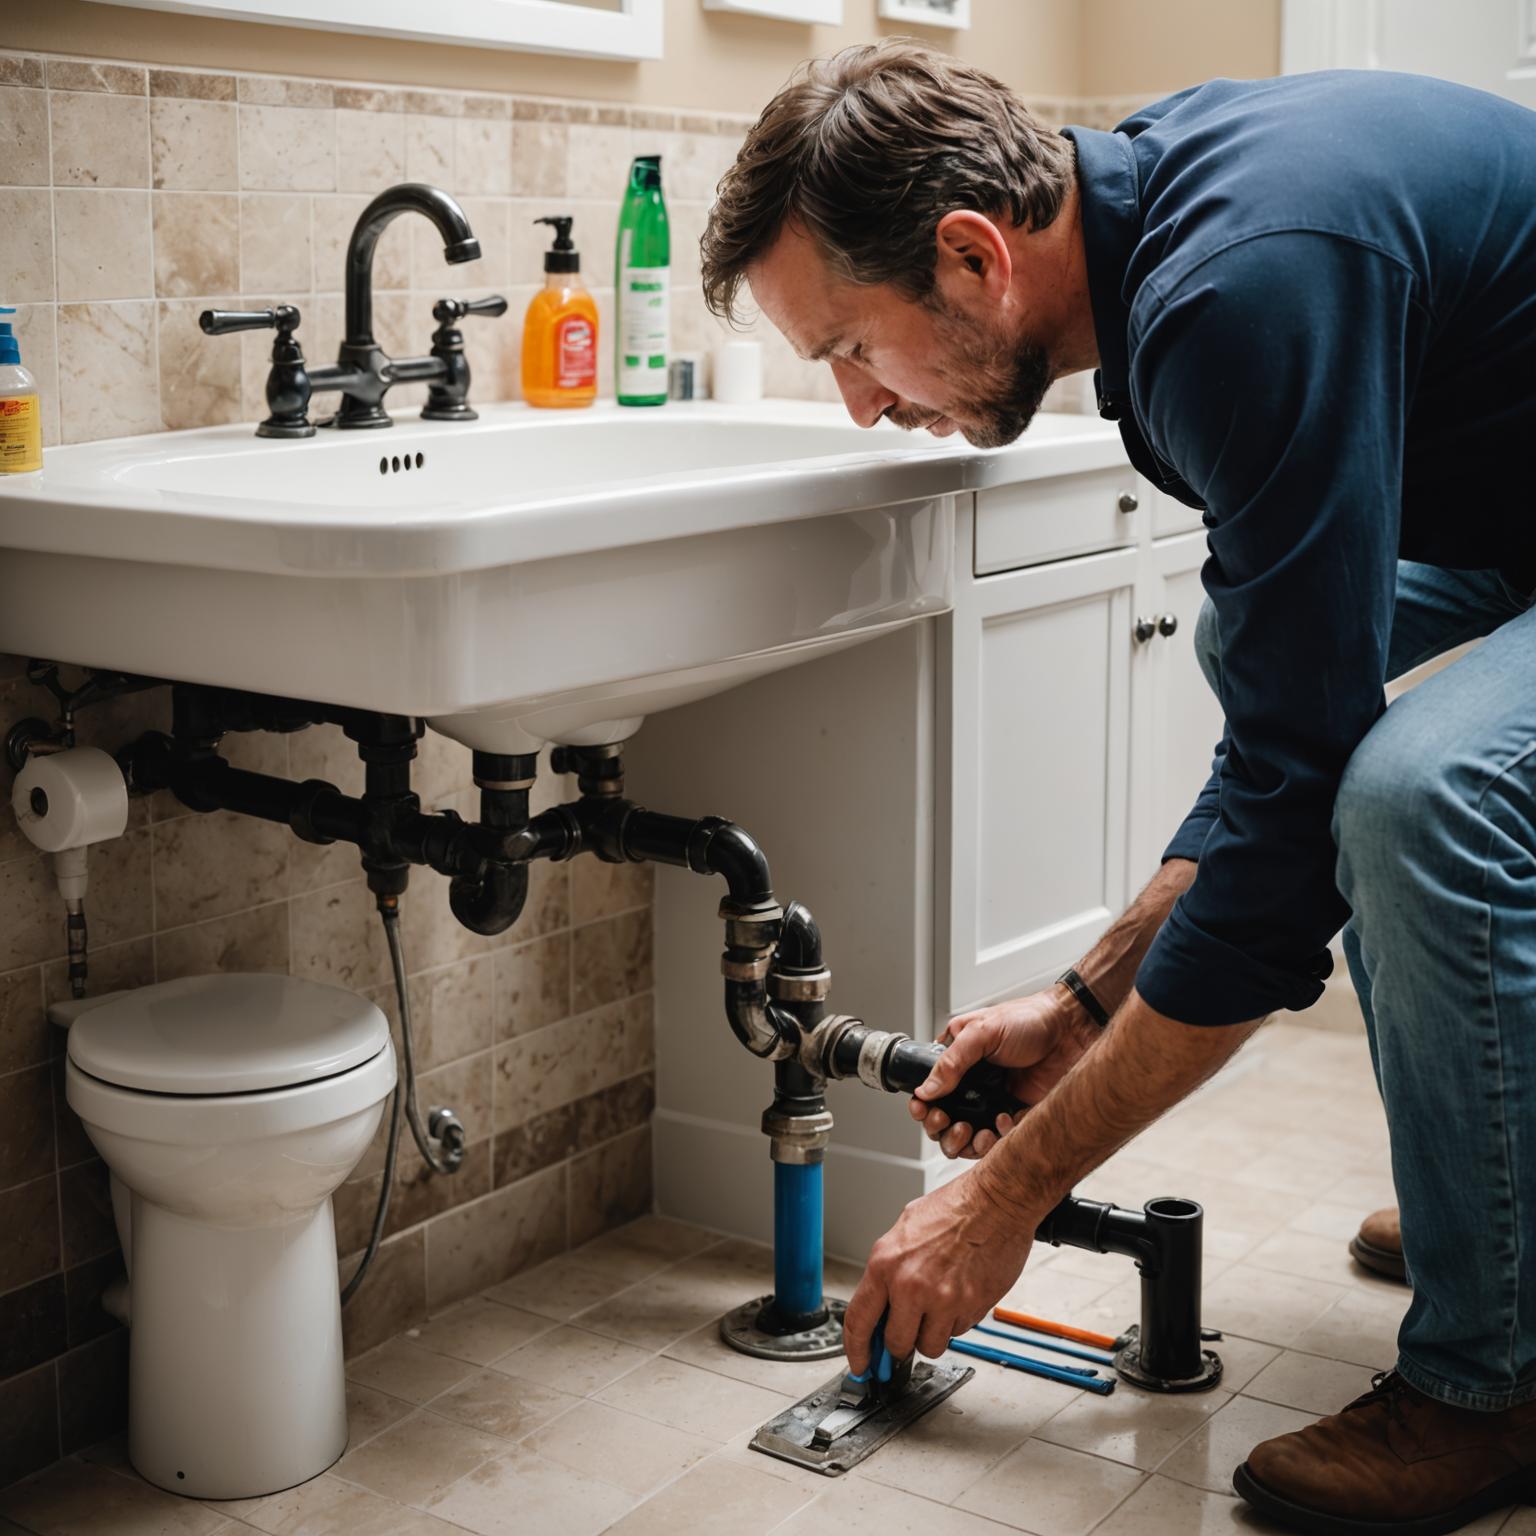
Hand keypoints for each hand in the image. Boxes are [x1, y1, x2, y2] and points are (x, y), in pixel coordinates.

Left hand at [844, 1171, 1034, 1367]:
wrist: (997, 1201)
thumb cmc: (955, 1208)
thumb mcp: (905, 1230)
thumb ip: (889, 1269)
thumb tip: (880, 1304)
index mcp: (886, 1263)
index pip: (859, 1320)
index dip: (857, 1350)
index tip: (860, 1365)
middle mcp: (911, 1285)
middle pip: (896, 1343)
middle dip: (900, 1343)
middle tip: (909, 1330)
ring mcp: (943, 1300)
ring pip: (930, 1346)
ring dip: (932, 1334)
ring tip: (940, 1302)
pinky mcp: (972, 1308)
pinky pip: (957, 1332)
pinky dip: (956, 1321)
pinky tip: (961, 1292)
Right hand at [910, 987, 1095, 1159]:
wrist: (1071, 1031)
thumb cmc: (1028, 1019)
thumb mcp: (981, 1032)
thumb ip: (951, 1062)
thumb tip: (926, 1089)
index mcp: (959, 1061)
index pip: (930, 1091)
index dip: (922, 1105)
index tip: (921, 1109)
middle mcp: (974, 1085)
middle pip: (943, 1122)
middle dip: (939, 1128)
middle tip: (945, 1120)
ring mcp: (994, 1103)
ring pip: (968, 1139)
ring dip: (963, 1142)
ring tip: (969, 1131)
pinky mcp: (1017, 1118)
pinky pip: (999, 1143)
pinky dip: (997, 1139)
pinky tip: (1003, 1120)